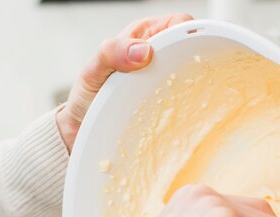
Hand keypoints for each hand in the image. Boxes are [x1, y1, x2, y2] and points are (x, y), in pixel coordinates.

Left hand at [56, 13, 192, 152]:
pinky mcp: (164, 107)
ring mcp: (162, 84)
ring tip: (188, 99)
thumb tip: (145, 51)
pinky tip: (181, 115)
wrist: (81, 130)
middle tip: (192, 80)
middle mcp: (156, 58)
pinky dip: (186, 107)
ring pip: (191, 78)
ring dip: (193, 87)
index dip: (188, 33)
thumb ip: (112, 53)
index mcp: (142, 38)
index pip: (178, 24)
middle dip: (197, 60)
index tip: (188, 52)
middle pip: (192, 50)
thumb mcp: (92, 72)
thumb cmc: (86, 99)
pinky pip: (183, 103)